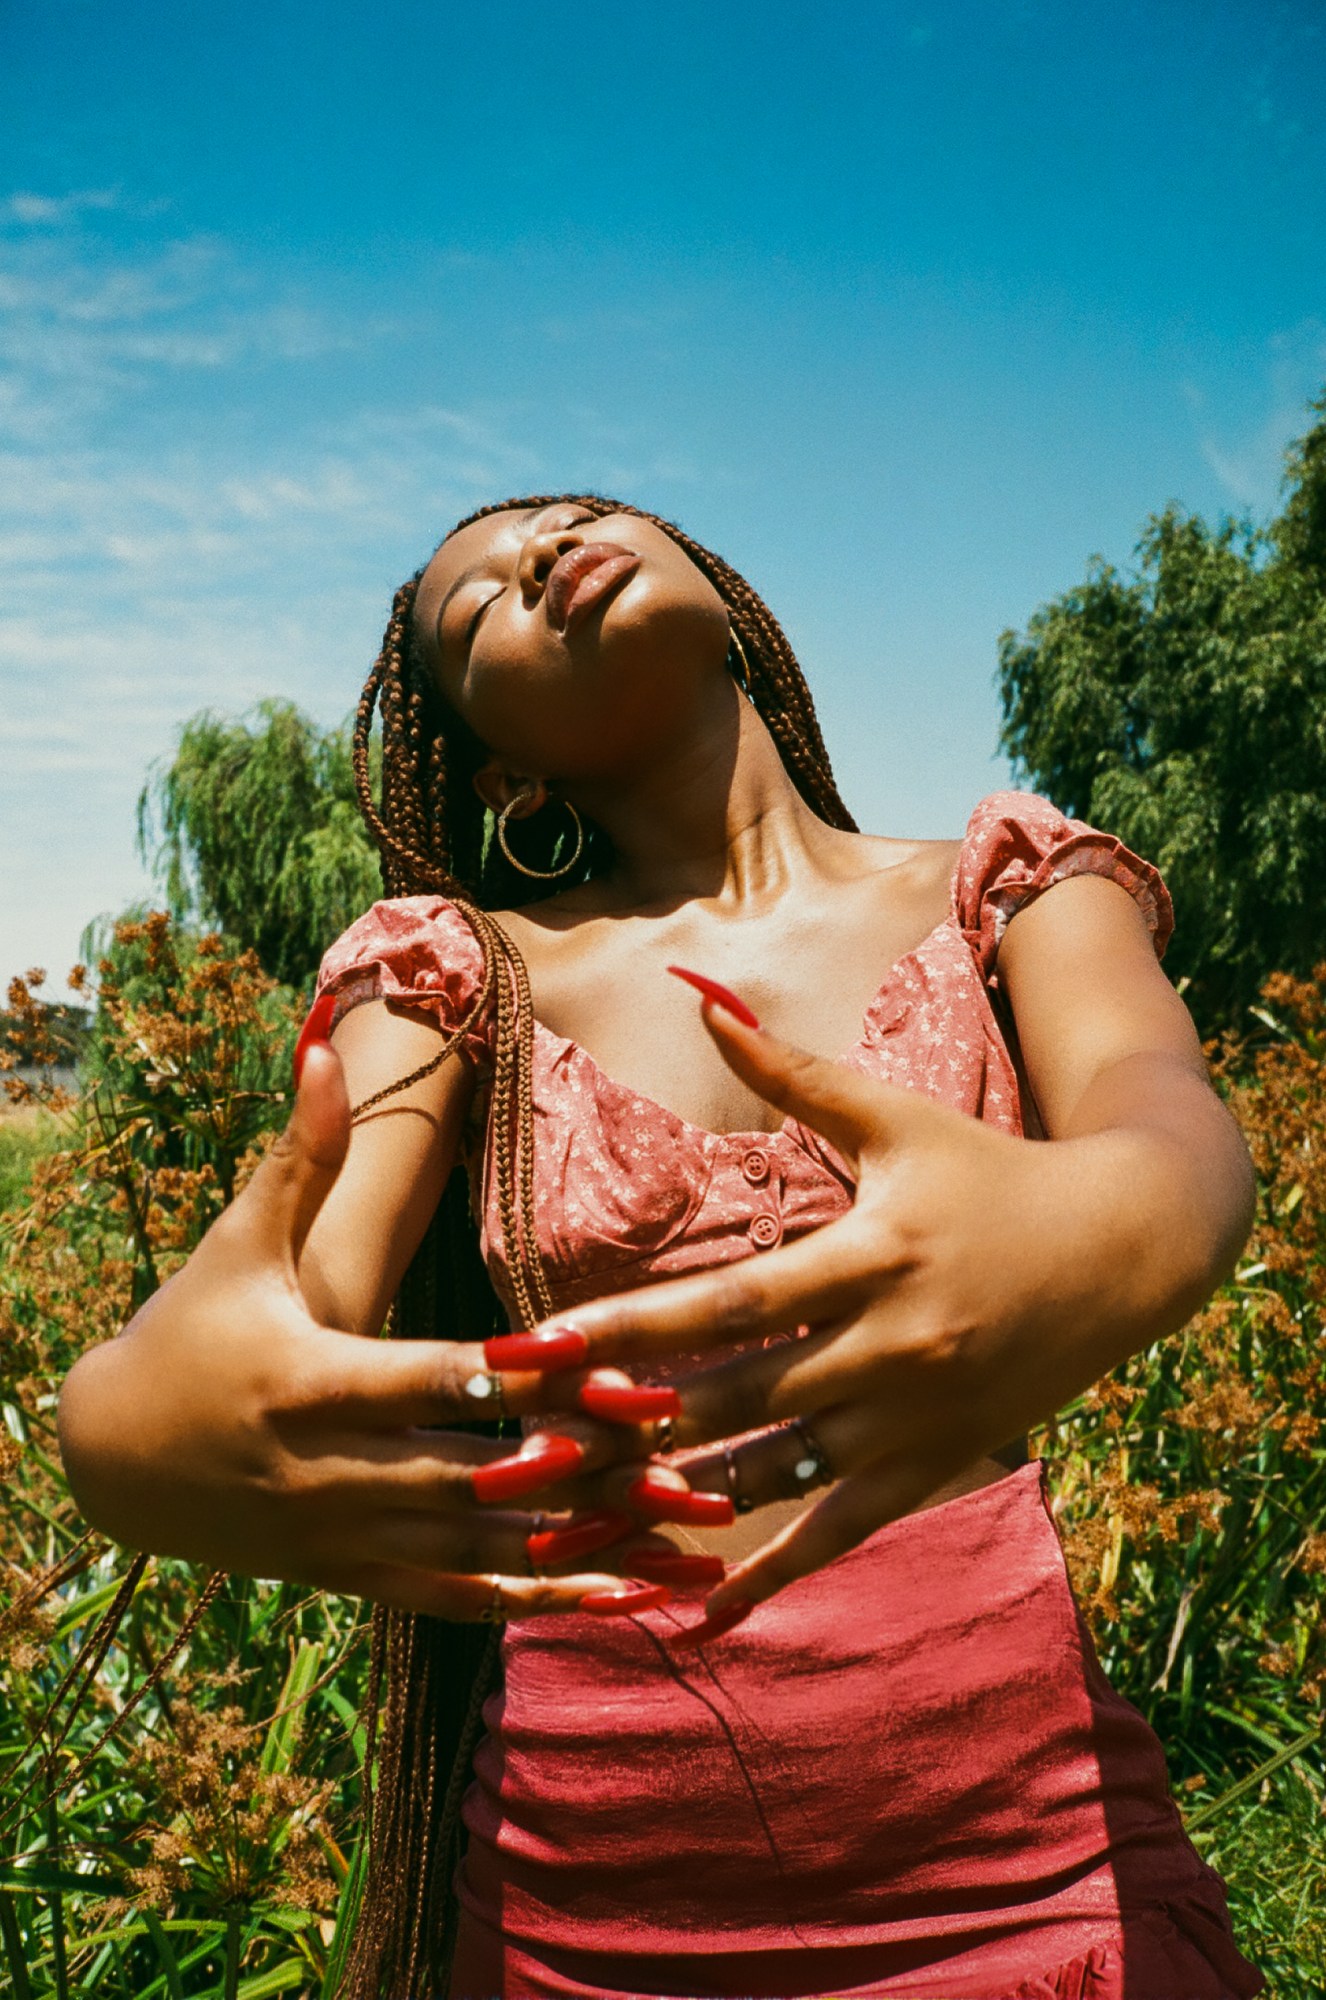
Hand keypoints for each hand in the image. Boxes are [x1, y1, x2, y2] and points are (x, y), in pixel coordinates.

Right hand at [55, 1035, 728, 1621]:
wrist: (112, 1460)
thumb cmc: (187, 1331)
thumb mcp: (236, 1245)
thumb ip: (300, 1156)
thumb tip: (322, 1047)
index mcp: (305, 1382)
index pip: (420, 1382)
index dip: (505, 1375)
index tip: (592, 1359)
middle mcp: (327, 1472)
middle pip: (470, 1478)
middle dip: (576, 1466)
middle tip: (677, 1450)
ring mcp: (341, 1538)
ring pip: (478, 1552)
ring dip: (585, 1547)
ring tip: (681, 1535)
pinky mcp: (352, 1578)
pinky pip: (458, 1599)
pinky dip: (541, 1601)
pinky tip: (624, 1597)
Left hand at [501, 986, 1185, 1631]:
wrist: (1122, 1250)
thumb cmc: (990, 1174)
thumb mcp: (894, 1119)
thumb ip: (791, 1071)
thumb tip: (705, 995)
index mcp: (870, 1256)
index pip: (730, 1303)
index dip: (630, 1329)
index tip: (541, 1348)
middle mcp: (890, 1347)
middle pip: (737, 1398)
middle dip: (625, 1427)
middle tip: (527, 1454)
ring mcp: (913, 1419)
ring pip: (778, 1475)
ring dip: (677, 1502)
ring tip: (580, 1526)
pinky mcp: (932, 1466)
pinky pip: (839, 1533)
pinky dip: (771, 1575)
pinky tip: (701, 1611)